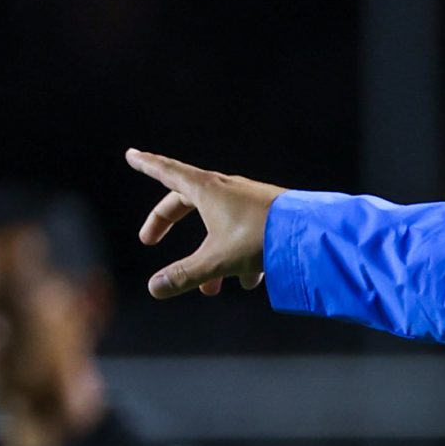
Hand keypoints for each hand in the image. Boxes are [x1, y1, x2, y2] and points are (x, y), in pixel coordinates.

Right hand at [125, 149, 287, 299]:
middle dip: (167, 222)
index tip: (131, 155)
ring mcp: (251, 201)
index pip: (167, 172)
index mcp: (207, 189)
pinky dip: (242, 258)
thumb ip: (185, 275)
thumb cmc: (262, 238)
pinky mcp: (271, 215)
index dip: (147, 165)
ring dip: (212, 258)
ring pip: (219, 226)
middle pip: (186, 200)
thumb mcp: (218, 260)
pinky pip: (247, 235)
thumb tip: (153, 289)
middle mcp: (227, 189)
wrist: (313, 234)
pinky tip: (253, 283)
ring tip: (212, 290)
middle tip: (149, 240)